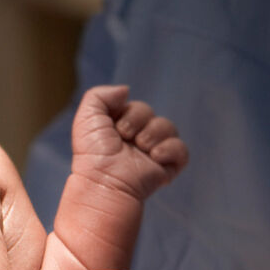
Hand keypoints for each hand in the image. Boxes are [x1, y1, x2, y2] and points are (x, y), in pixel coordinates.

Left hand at [70, 85, 187, 201]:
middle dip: (136, 120)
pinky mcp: (167, 166)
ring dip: (152, 133)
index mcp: (119, 126)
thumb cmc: (93, 151)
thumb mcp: (87, 116)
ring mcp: (153, 151)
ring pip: (167, 126)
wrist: (105, 180)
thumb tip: (126, 90)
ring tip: (141, 147)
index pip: (132, 105)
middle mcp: (136, 137)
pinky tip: (155, 156)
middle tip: (124, 137)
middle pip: (149, 112)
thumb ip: (100, 94)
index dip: (126, 111)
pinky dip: (170, 149)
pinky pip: (182, 149)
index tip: (114, 126)